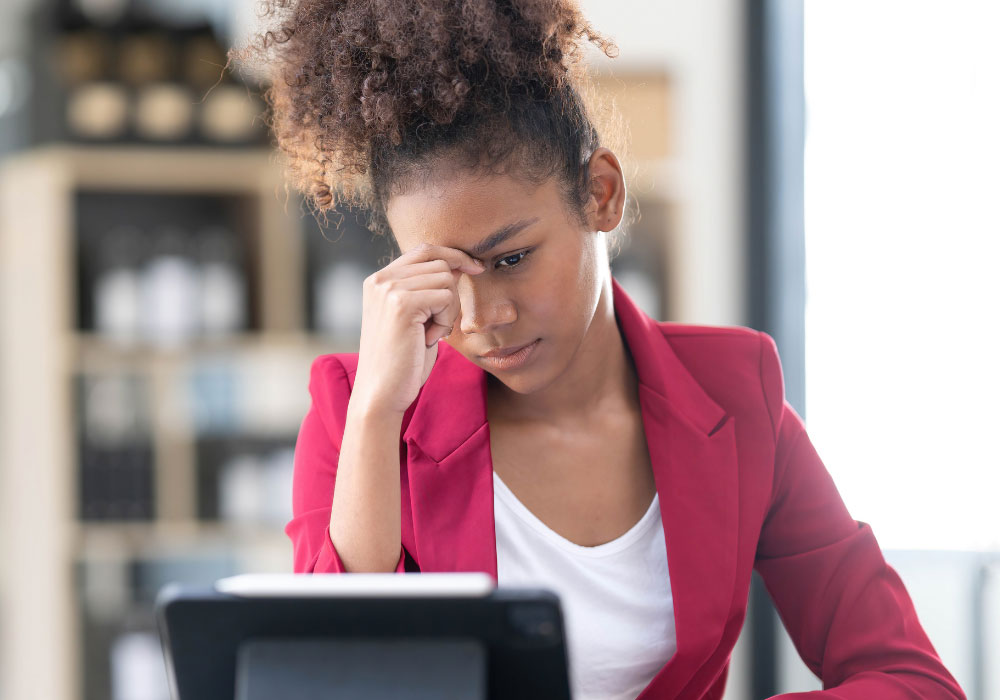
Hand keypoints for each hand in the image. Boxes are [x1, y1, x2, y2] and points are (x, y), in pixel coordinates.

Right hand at [351, 242, 484, 415]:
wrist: (382, 393)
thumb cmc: (403, 360)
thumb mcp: (415, 317)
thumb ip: (427, 289)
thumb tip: (458, 263)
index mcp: (378, 280)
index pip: (424, 250)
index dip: (453, 255)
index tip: (475, 268)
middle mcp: (380, 279)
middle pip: (439, 262)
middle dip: (451, 293)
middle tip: (438, 326)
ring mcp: (389, 289)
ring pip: (446, 278)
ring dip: (449, 310)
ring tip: (430, 334)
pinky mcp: (402, 303)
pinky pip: (446, 296)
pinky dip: (446, 320)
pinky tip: (429, 339)